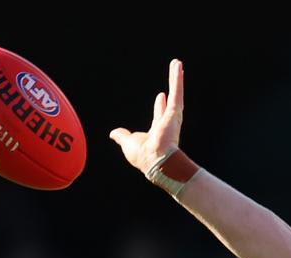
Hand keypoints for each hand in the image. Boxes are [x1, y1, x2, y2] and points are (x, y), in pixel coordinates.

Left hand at [110, 59, 184, 174]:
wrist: (156, 162)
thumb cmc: (143, 155)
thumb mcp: (128, 143)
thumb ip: (122, 136)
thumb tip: (113, 133)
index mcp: (158, 132)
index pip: (159, 115)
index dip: (159, 106)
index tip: (160, 97)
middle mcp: (168, 124)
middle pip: (170, 102)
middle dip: (172, 89)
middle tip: (174, 78)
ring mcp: (172, 117)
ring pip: (175, 93)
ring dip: (176, 77)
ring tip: (177, 63)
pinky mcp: (174, 112)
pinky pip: (176, 91)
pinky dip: (177, 78)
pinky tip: (177, 65)